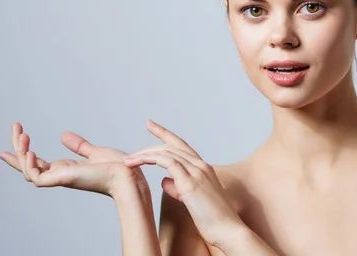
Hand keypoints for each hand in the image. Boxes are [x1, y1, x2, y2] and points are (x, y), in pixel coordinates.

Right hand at [0, 122, 149, 198]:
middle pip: (28, 166)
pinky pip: (37, 177)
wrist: (128, 175)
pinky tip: (31, 151)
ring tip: (23, 134)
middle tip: (16, 126)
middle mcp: (59, 175)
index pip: (36, 164)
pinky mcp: (63, 179)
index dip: (21, 156)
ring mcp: (60, 178)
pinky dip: (30, 165)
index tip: (5, 150)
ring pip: (28, 170)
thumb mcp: (94, 152)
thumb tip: (63, 135)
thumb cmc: (116, 168)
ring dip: (21, 153)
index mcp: (65, 170)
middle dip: (17, 149)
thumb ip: (78, 146)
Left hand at [123, 119, 243, 249]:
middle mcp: (201, 166)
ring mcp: (197, 172)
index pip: (182, 146)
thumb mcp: (193, 200)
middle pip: (171, 146)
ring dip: (144, 154)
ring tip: (128, 161)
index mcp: (204, 169)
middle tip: (133, 147)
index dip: (165, 134)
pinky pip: (166, 162)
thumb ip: (178, 188)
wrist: (228, 230)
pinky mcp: (190, 182)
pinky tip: (138, 163)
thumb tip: (164, 181)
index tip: (151, 125)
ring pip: (166, 152)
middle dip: (151, 141)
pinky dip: (150, 159)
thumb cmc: (213, 220)